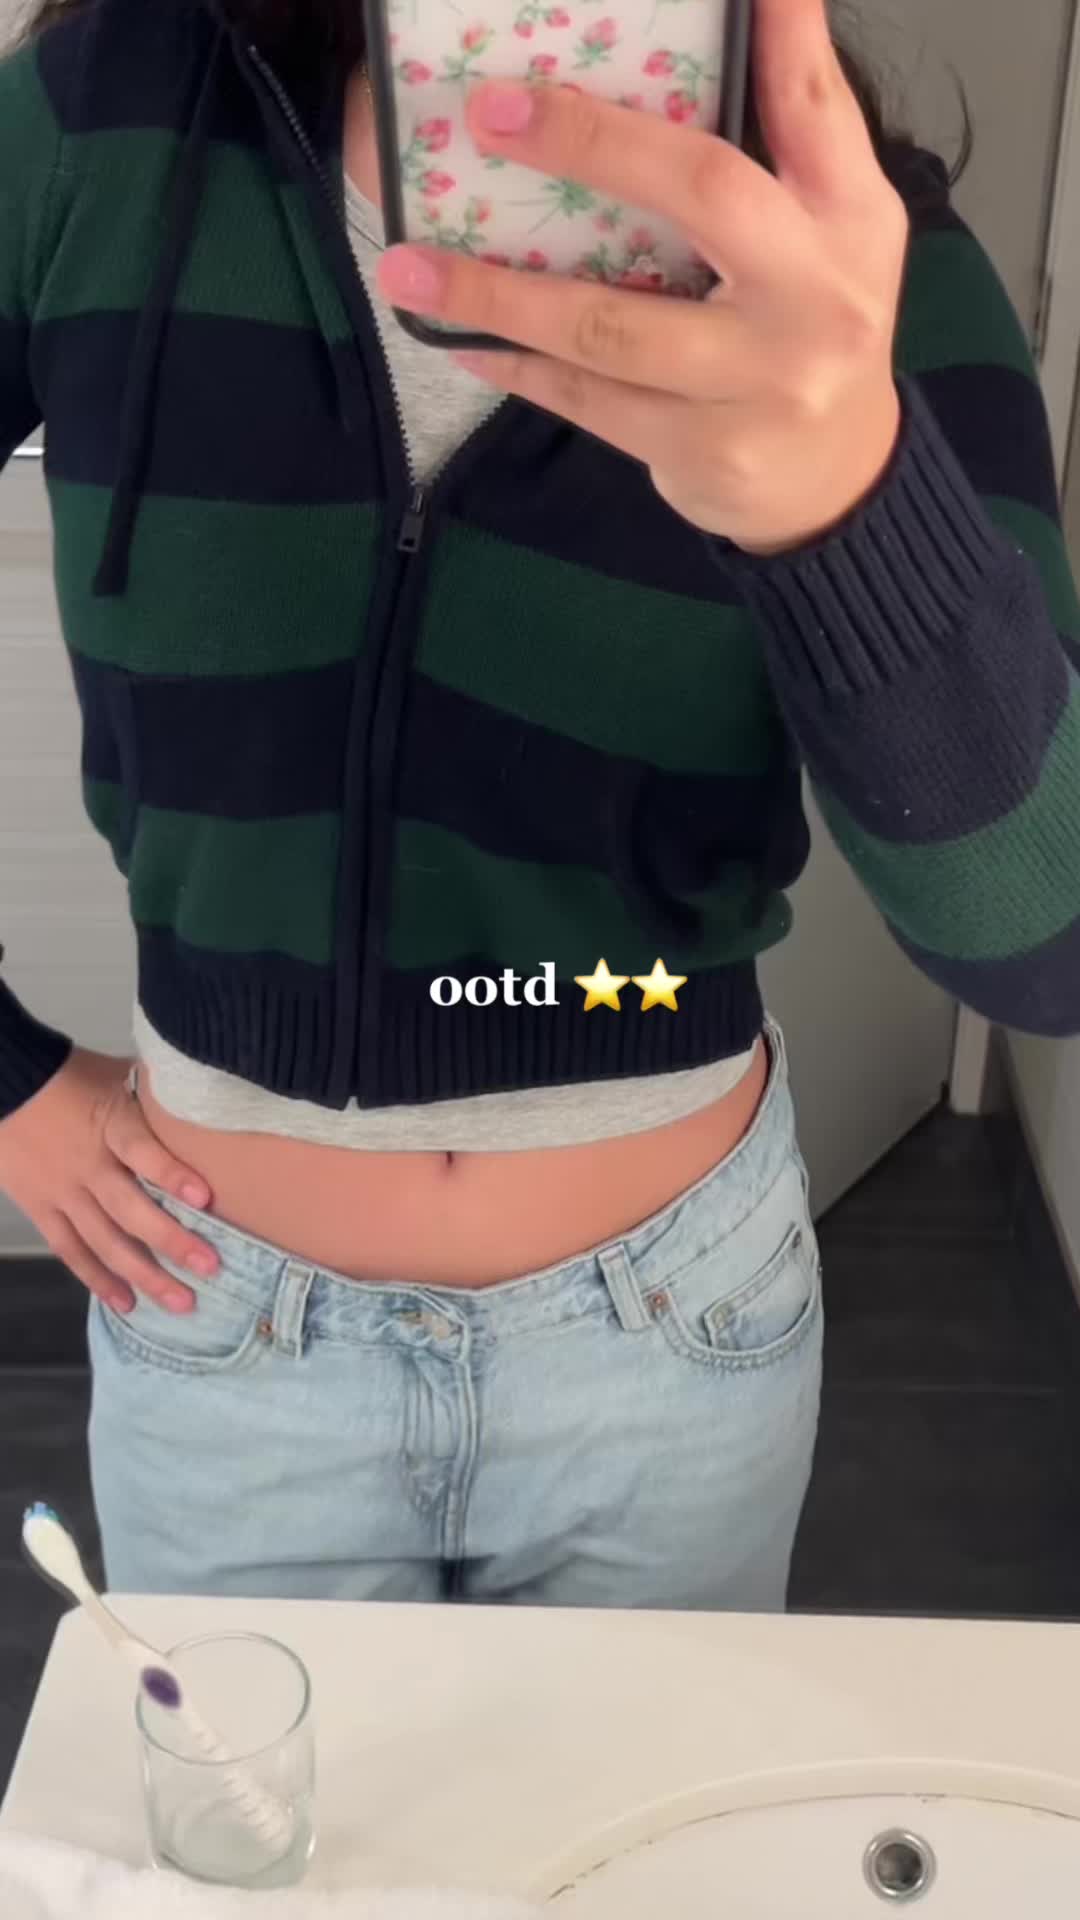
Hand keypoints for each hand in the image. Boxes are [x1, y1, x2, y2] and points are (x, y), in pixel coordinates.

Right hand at [0, 1049, 218, 1314]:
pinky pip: (70, 1250)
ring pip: (104, 1241)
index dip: (171, 1174)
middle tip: (210, 1268)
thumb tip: (205, 1094)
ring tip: (181, 1301)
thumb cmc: (71, 1075)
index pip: (141, 1149)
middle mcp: (88, 1164)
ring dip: (144, 1274)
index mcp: (110, 1123)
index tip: (205, 1198)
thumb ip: (155, 1093)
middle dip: (171, 1241)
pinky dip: (97, 1279)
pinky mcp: (41, 1208)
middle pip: (130, 1209)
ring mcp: (63, 1192)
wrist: (4, 1082)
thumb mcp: (116, 1073)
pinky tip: (126, 1303)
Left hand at [377, 0, 907, 554]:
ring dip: (499, 296)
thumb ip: (793, 125)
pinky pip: (590, 401)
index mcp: (848, 217)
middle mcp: (814, 295)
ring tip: (410, 269)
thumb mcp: (834, 221)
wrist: (837, 476)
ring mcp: (758, 382)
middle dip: (590, 144)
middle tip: (489, 112)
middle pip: (700, 193)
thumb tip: (760, 2)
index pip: (812, 107)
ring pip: (611, 327)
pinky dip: (518, 366)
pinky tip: (460, 340)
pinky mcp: (704, 450)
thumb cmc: (813, 321)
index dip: (780, 33)